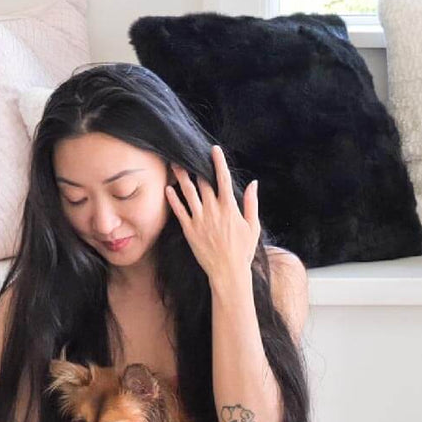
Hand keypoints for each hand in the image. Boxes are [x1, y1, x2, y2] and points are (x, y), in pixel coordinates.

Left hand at [166, 144, 259, 285]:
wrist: (227, 271)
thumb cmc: (243, 251)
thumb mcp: (253, 226)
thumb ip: (252, 203)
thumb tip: (254, 183)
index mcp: (230, 207)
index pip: (223, 178)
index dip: (218, 162)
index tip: (213, 149)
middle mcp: (213, 210)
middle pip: (202, 182)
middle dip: (194, 166)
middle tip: (185, 154)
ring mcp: (200, 220)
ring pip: (188, 193)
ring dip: (181, 177)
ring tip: (174, 165)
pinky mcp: (189, 230)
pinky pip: (179, 211)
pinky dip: (173, 199)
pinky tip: (168, 189)